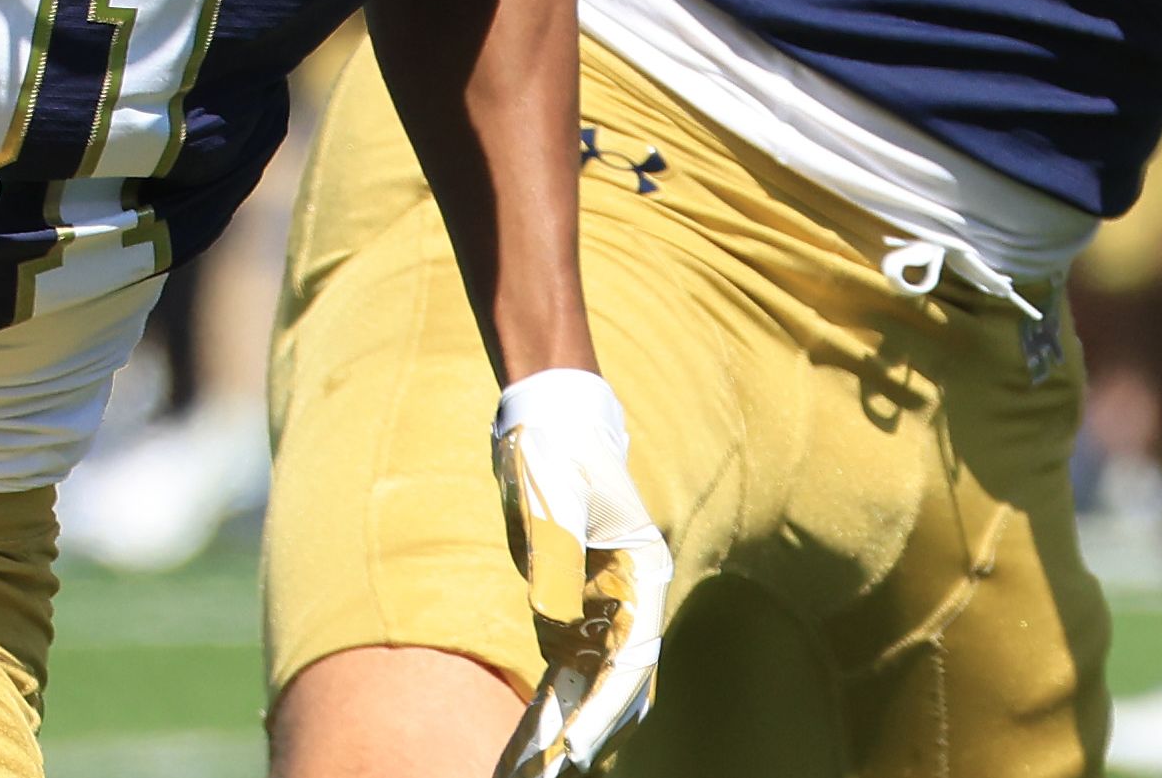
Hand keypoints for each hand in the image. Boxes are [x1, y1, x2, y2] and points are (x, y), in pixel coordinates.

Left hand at [491, 368, 668, 777]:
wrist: (547, 420)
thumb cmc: (553, 449)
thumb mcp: (550, 490)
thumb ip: (555, 546)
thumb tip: (553, 615)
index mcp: (642, 577)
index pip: (633, 661)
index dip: (607, 710)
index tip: (576, 748)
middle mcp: (629, 606)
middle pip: (614, 689)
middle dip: (585, 737)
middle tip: (546, 775)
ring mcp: (599, 615)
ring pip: (586, 692)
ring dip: (561, 735)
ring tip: (524, 775)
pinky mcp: (567, 618)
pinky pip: (559, 678)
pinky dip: (542, 713)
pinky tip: (519, 749)